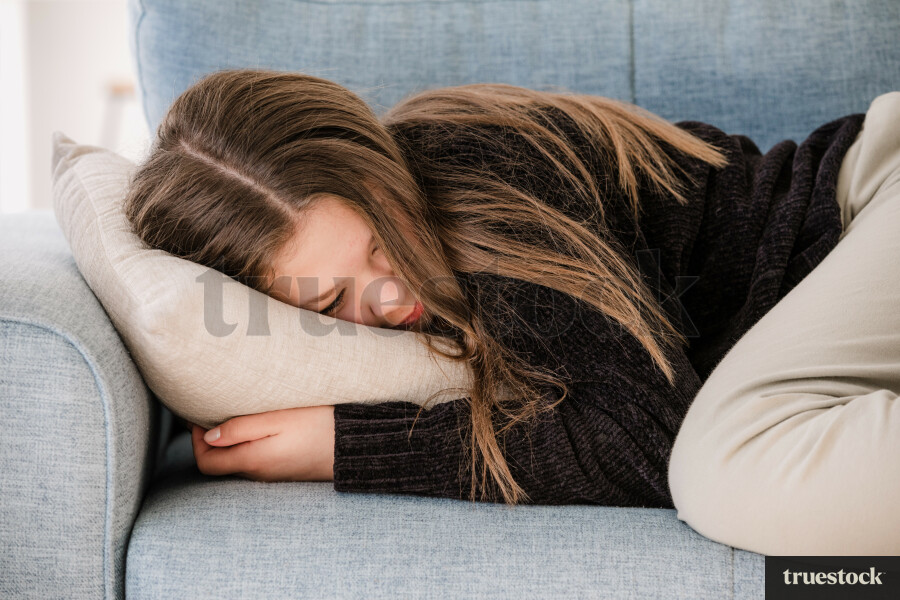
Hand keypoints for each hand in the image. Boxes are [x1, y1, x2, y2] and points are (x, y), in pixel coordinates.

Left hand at [187, 406, 334, 481]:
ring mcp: (274, 474)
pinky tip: (258, 427)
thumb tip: (209, 435)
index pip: (206, 461)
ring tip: (234, 415)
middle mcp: (259, 473)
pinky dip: (247, 445)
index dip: (195, 440)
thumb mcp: (278, 418)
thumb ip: (241, 427)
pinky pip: (256, 460)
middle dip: (210, 439)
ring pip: (238, 461)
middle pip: (220, 463)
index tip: (200, 416)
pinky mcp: (287, 470)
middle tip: (212, 412)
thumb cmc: (319, 426)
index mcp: (253, 460)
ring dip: (230, 441)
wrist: (357, 446)